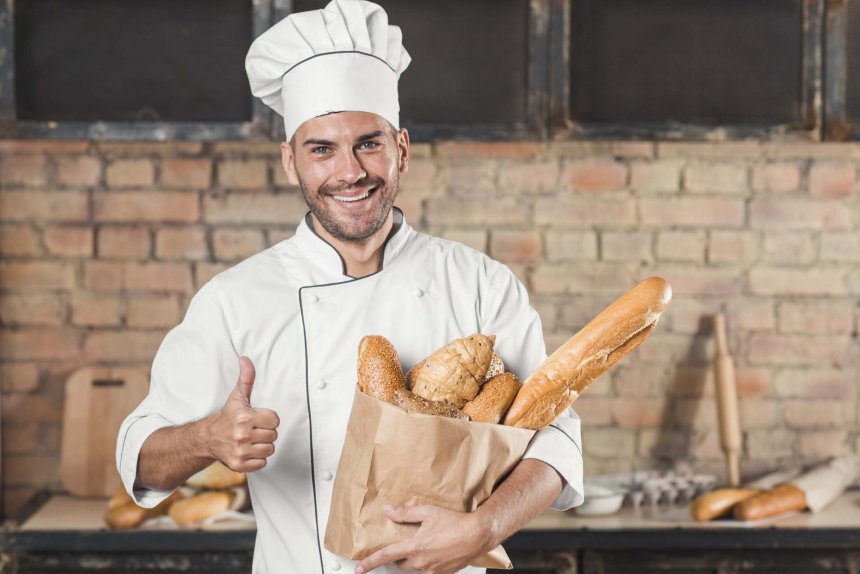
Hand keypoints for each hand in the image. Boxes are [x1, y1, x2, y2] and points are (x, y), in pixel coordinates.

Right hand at [208, 356, 279, 472]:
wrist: (209, 438)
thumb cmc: (228, 416)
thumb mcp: (237, 397)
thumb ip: (246, 378)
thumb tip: (245, 359)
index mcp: (245, 417)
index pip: (275, 420)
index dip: (268, 418)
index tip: (258, 418)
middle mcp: (242, 435)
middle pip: (273, 435)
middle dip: (266, 432)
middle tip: (253, 429)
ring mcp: (240, 451)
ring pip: (270, 450)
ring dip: (263, 446)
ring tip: (251, 440)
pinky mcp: (239, 465)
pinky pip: (262, 463)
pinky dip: (257, 459)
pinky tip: (248, 451)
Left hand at [354, 504, 494, 573]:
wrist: (478, 534)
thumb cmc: (456, 523)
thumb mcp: (428, 512)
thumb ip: (405, 513)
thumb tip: (388, 511)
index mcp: (415, 547)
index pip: (386, 556)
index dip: (371, 562)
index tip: (360, 568)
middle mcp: (421, 561)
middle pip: (400, 563)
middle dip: (400, 555)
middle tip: (409, 542)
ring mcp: (432, 570)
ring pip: (415, 567)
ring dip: (415, 558)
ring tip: (428, 543)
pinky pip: (428, 570)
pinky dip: (428, 561)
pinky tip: (438, 550)